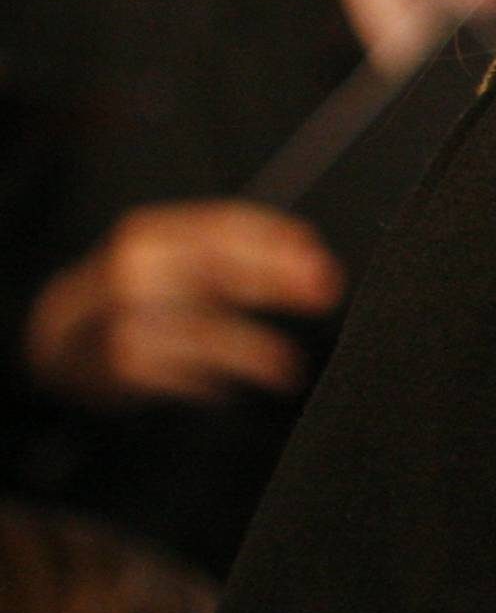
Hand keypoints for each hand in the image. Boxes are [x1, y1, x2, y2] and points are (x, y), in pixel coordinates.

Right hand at [21, 200, 343, 405]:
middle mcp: (129, 267)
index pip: (220, 225)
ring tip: (289, 365)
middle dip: (273, 279)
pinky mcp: (112, 367)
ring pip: (196, 330)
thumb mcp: (173, 260)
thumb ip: (233, 251)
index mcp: (151, 232)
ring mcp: (114, 318)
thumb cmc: (135, 296)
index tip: (317, 254)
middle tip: (323, 291)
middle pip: (211, 269)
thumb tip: (307, 250)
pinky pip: (175, 376)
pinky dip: (211, 382)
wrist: (54, 341)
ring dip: (252, 348)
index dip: (274, 238)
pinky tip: (233, 388)